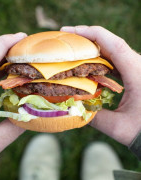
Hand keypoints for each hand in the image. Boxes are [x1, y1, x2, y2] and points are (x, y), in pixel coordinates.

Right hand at [61, 25, 140, 145]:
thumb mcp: (118, 127)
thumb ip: (94, 117)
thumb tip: (72, 107)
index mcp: (138, 73)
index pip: (114, 45)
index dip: (91, 34)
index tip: (70, 31)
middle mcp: (138, 65)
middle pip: (110, 43)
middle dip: (87, 38)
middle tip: (65, 40)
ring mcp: (135, 67)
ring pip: (112, 50)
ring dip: (92, 48)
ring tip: (72, 49)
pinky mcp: (133, 72)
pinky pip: (114, 59)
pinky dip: (99, 58)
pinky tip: (87, 62)